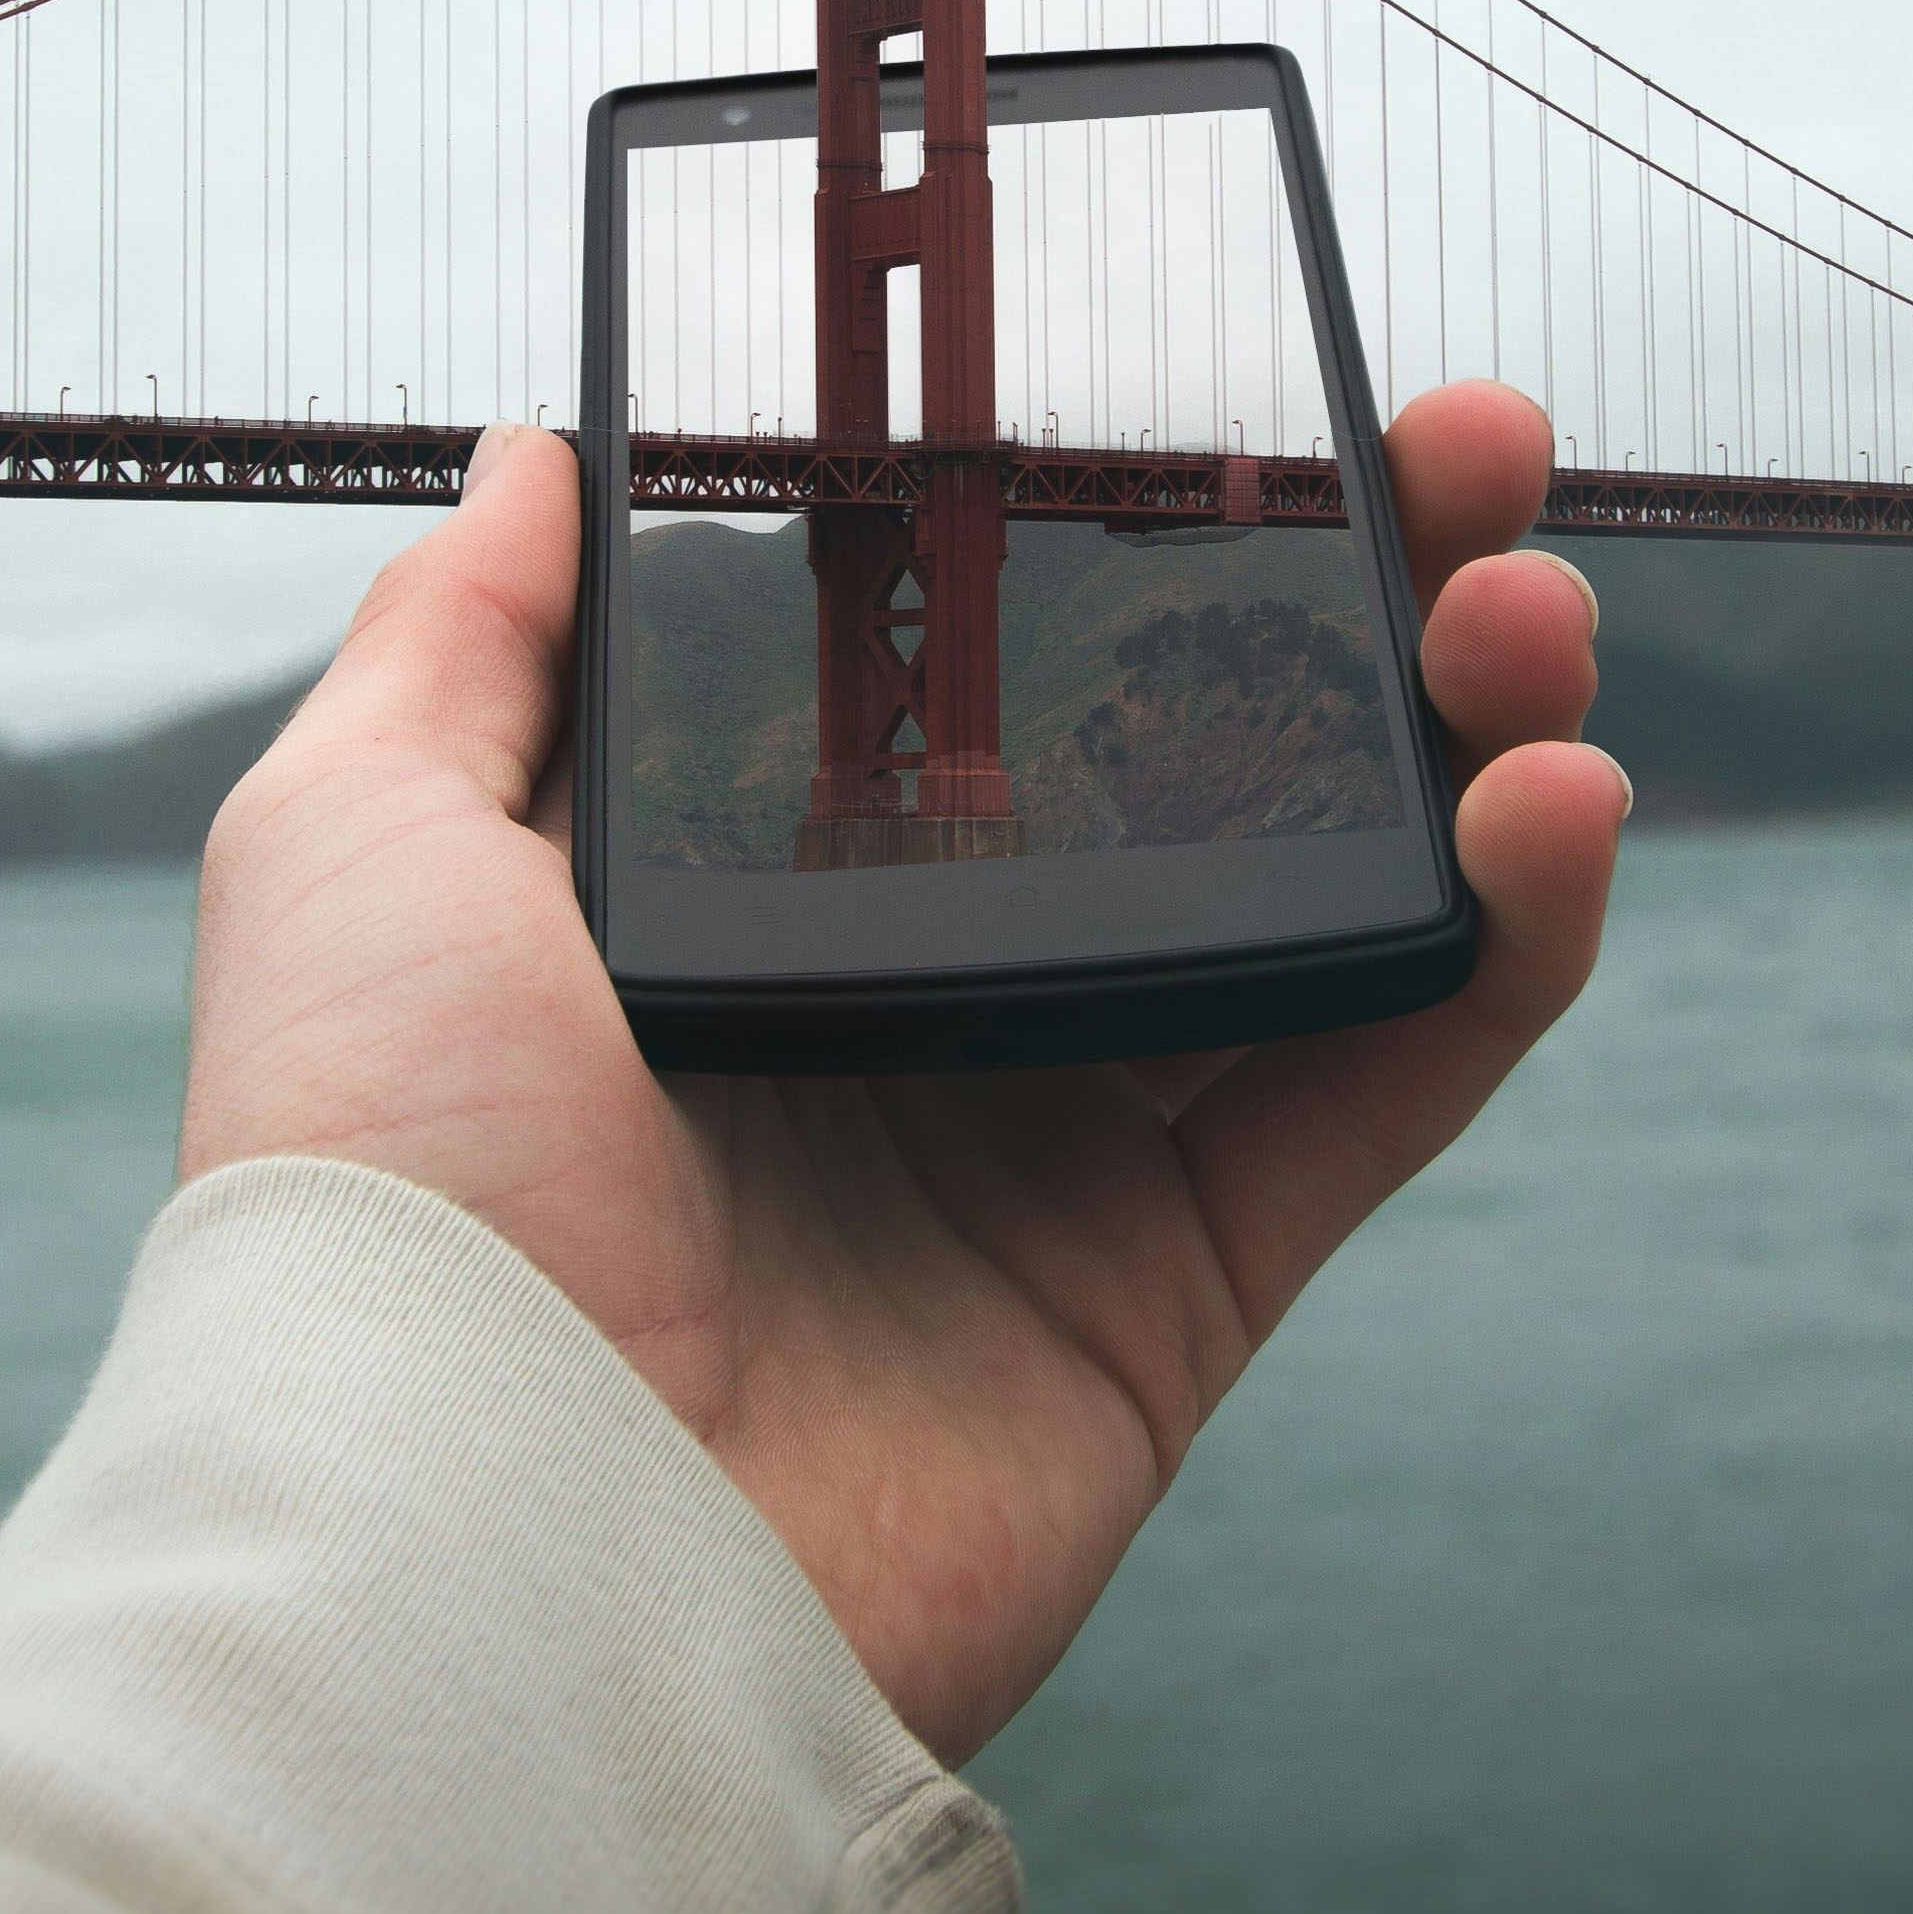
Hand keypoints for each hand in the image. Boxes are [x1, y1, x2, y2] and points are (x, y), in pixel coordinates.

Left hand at [179, 389, 1624, 1762]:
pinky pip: (1384, 1090)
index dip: (1114, 515)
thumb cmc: (377, 1183)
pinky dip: (1505, 948)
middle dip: (1344, 581)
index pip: (977, 654)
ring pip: (1324, 897)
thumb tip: (544, 444)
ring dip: (1462, 728)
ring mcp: (1055, 1145)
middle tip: (1455, 451)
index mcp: (736, 886)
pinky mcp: (1171, 1290)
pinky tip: (1556, 800)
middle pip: (1189, 750)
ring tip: (1529, 596)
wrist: (472, 1534)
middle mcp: (910, 1000)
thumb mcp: (356, 837)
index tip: (1222, 379)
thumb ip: (473, 639)